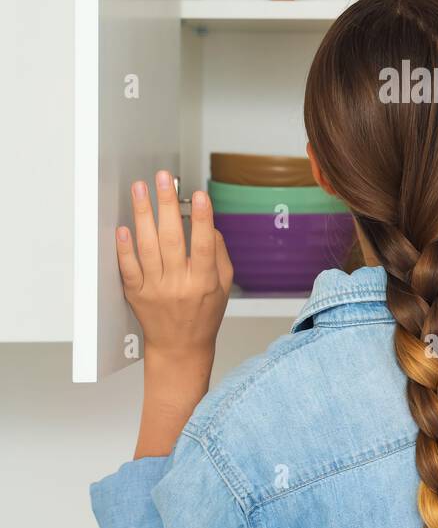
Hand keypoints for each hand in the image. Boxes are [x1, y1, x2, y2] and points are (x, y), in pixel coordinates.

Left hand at [116, 172, 232, 375]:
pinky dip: (124, 248)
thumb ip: (218, 254)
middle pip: (171, 239)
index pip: (204, 245)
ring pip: (148, 247)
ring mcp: (155, 289)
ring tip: (141, 189)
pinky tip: (123, 227)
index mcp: (204, 282)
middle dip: (167, 204)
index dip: (201, 218)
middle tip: (163, 179)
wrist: (180, 347)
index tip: (199, 195)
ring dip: (143, 214)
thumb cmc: (204, 314)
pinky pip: (128, 268)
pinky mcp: (137, 294)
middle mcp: (179, 285)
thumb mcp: (224, 286)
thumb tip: (206, 223)